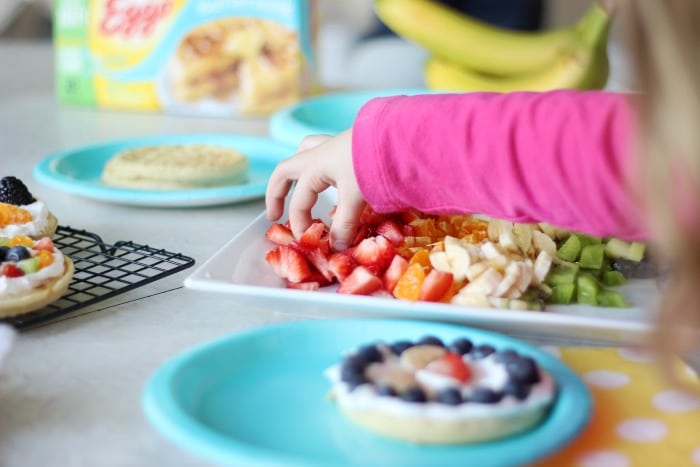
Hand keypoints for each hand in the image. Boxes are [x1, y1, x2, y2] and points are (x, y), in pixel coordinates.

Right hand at [265, 129, 365, 250]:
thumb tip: (335, 247)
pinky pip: (323, 153)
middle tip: (274, 214)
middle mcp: (319, 153)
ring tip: (297, 188)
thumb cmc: (373, 164)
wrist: (399, 136)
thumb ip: (344, 224)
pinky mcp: (350, 144)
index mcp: (315, 167)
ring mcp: (334, 146)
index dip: (299, 223)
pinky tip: (330, 179)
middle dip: (276, 193)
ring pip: (303, 154)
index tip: (307, 241)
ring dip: (296, 172)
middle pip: (286, 170)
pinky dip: (319, 167)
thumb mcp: (356, 198)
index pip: (299, 201)